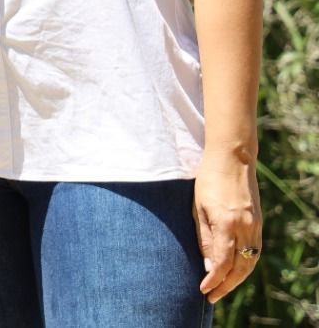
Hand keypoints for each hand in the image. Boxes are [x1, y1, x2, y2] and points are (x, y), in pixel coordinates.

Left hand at [195, 147, 262, 301]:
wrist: (233, 158)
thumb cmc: (208, 179)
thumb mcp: (198, 207)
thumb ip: (204, 237)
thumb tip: (209, 266)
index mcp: (227, 223)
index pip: (222, 262)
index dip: (213, 280)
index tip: (203, 291)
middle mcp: (245, 227)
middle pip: (239, 268)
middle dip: (226, 286)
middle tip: (211, 297)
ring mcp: (255, 226)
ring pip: (250, 262)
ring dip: (237, 279)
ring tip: (222, 289)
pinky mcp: (259, 223)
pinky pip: (255, 252)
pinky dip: (246, 266)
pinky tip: (235, 272)